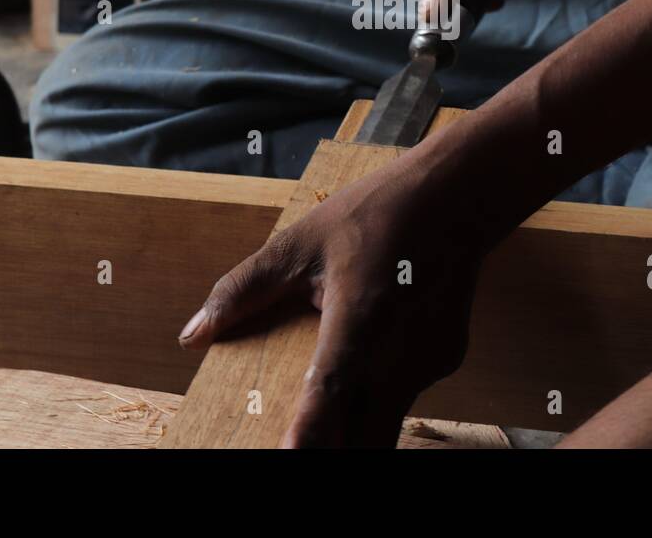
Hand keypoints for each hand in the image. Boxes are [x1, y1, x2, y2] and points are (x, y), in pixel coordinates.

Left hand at [177, 156, 486, 446]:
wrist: (458, 195)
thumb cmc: (376, 213)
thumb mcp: (300, 242)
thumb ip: (243, 290)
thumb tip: (193, 334)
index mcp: (362, 312)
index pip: (334, 385)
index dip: (312, 429)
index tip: (292, 455)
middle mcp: (402, 344)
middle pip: (366, 430)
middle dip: (333, 448)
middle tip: (295, 448)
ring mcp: (431, 358)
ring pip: (388, 420)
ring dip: (355, 429)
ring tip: (325, 426)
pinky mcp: (446, 361)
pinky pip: (405, 394)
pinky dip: (380, 396)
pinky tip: (370, 361)